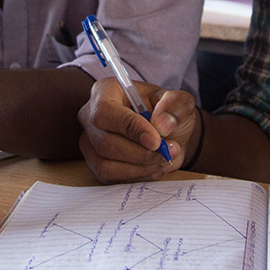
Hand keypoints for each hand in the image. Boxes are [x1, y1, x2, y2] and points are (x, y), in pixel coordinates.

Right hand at [78, 78, 198, 182]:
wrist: (169, 135)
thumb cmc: (168, 113)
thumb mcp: (180, 102)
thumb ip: (175, 106)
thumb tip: (162, 124)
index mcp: (105, 91)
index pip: (105, 111)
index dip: (129, 128)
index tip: (155, 140)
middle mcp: (90, 116)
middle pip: (104, 142)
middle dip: (140, 153)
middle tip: (167, 152)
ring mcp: (89, 142)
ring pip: (105, 165)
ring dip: (140, 167)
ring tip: (164, 159)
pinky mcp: (95, 164)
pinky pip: (110, 177)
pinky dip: (137, 176)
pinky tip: (154, 167)